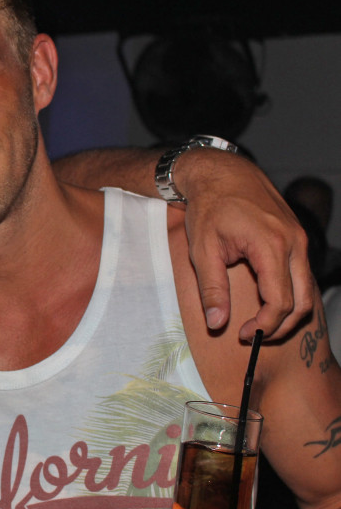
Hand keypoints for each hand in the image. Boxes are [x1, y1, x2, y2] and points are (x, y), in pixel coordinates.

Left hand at [176, 149, 314, 340]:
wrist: (222, 173)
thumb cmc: (209, 208)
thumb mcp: (202, 250)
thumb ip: (212, 289)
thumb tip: (217, 324)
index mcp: (272, 246)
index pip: (280, 301)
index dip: (265, 325)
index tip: (244, 335)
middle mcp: (294, 243)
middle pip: (302, 301)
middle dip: (281, 325)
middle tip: (254, 335)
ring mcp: (299, 238)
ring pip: (306, 289)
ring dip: (287, 312)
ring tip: (260, 323)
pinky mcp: (296, 237)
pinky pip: (302, 273)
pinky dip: (290, 293)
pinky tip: (268, 301)